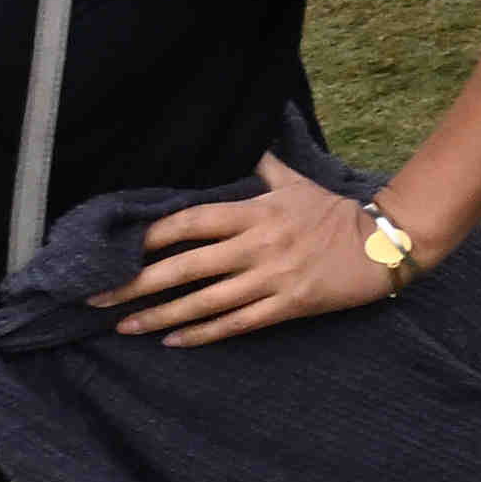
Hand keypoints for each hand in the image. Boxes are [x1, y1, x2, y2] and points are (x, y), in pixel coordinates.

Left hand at [99, 165, 392, 347]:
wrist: (385, 244)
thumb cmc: (335, 212)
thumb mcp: (296, 182)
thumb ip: (262, 165)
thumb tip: (242, 140)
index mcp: (255, 212)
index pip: (190, 222)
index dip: (149, 237)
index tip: (115, 249)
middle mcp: (257, 246)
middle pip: (185, 267)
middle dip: (135, 284)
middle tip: (95, 298)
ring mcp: (272, 279)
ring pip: (204, 301)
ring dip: (159, 315)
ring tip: (123, 327)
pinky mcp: (288, 305)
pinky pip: (236, 323)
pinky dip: (202, 334)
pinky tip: (172, 341)